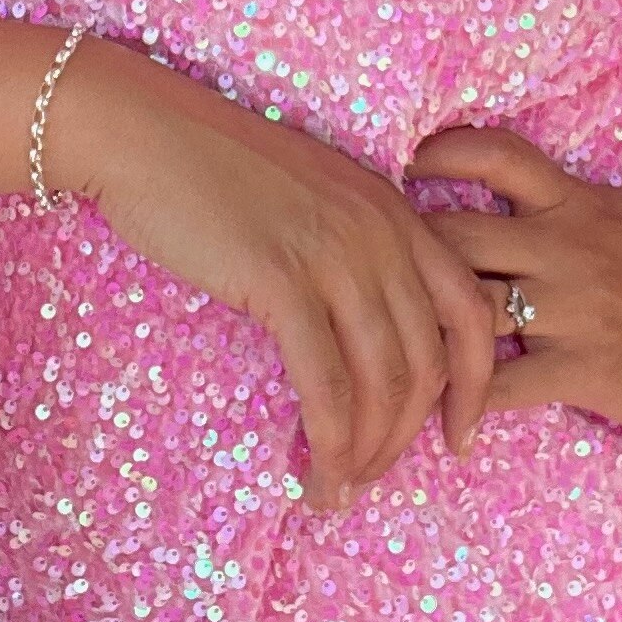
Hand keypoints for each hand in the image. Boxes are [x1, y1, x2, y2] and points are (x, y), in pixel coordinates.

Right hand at [48, 42, 499, 510]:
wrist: (144, 131)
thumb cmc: (214, 168)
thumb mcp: (312, 197)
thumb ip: (352, 249)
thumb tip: (362, 336)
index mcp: (395, 211)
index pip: (469, 309)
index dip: (477, 385)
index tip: (458, 438)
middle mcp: (381, 232)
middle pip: (428, 360)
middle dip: (407, 436)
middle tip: (373, 477)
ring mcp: (334, 255)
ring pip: (382, 381)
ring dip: (366, 452)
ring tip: (336, 490)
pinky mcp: (280, 281)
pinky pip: (324, 383)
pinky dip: (328, 441)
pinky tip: (313, 471)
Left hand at [408, 127, 621, 443]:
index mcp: (575, 202)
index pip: (496, 155)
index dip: (440, 151)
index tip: (398, 163)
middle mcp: (563, 247)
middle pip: (453, 232)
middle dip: (403, 252)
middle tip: (366, 275)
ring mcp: (569, 308)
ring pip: (466, 305)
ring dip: (421, 329)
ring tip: (385, 351)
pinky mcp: (581, 367)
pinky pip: (503, 386)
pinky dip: (464, 405)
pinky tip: (441, 425)